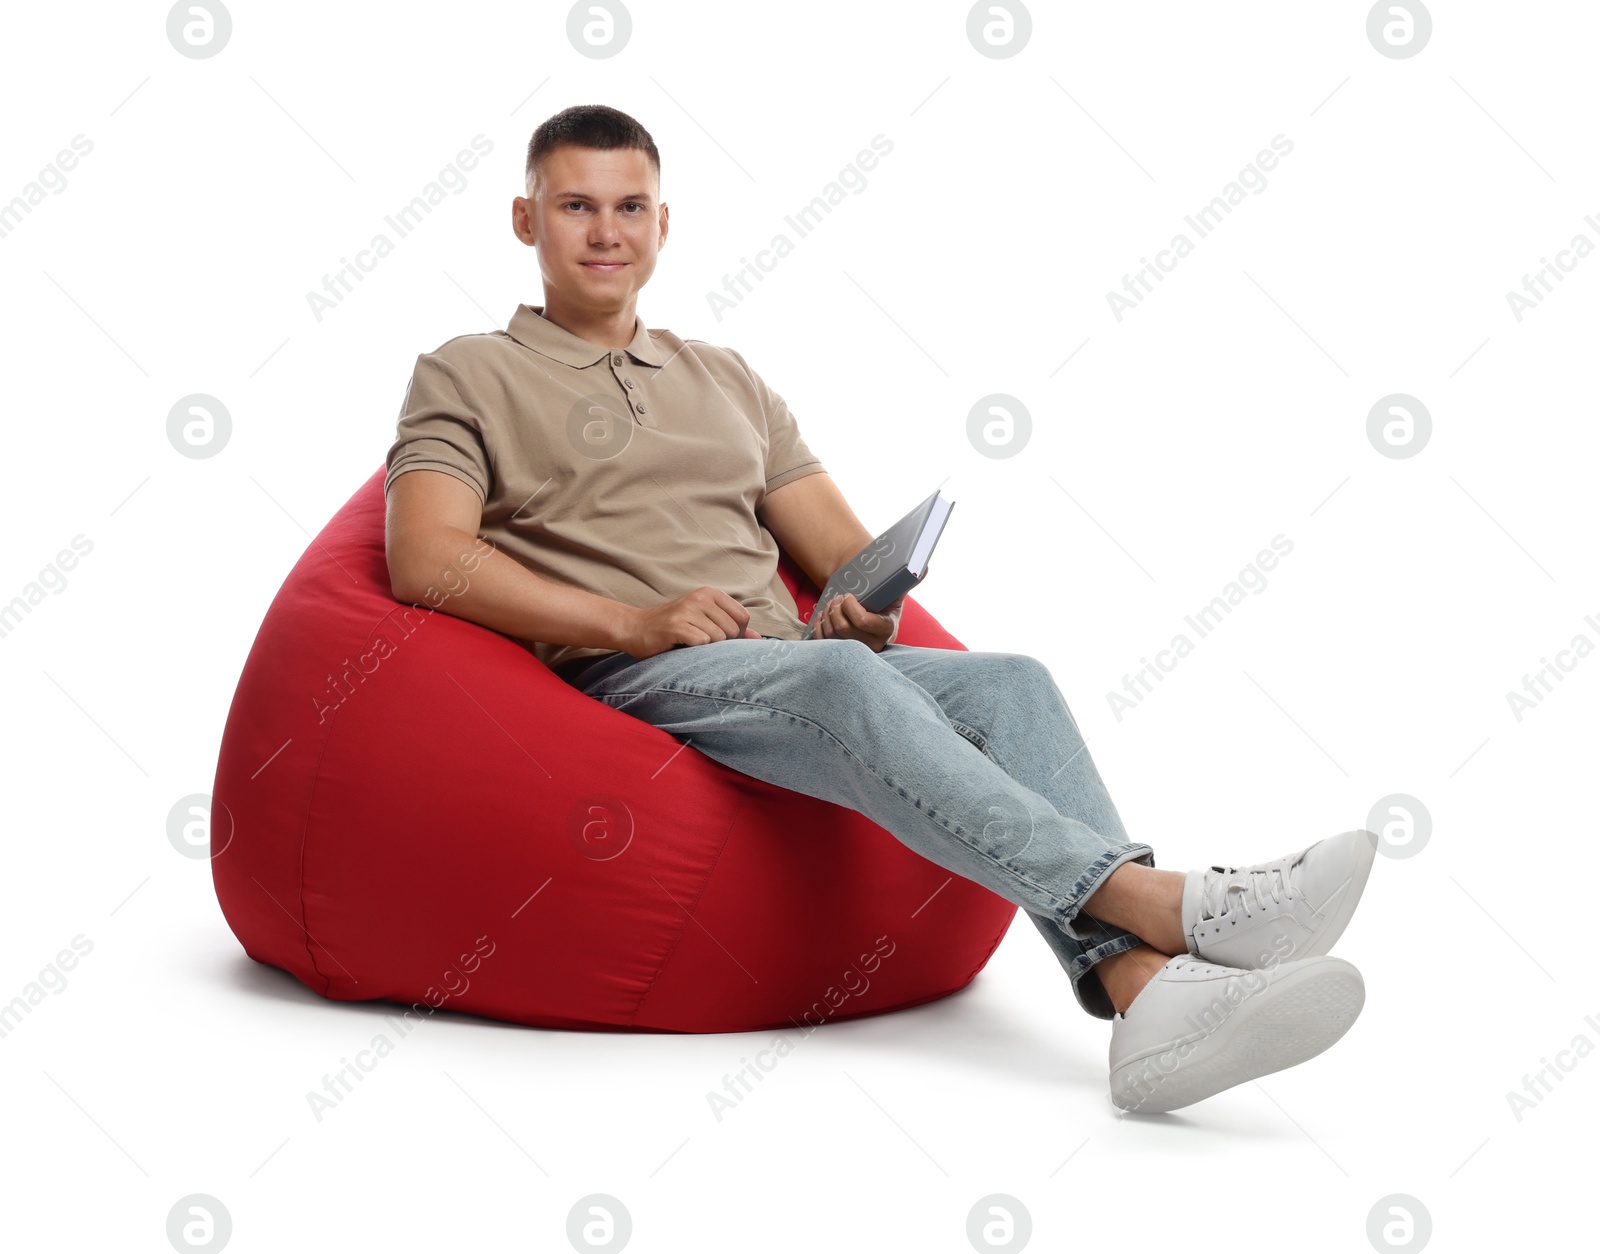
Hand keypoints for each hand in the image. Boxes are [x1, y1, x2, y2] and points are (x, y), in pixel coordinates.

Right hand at [622, 586, 759, 658]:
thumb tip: (757, 638)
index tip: (719, 637)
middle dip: (722, 642)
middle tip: (702, 642)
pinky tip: (683, 646)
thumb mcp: (703, 621)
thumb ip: (731, 628)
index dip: (736, 633)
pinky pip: (702, 643)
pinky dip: (696, 650)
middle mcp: (700, 598)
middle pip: (732, 629)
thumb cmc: (673, 627)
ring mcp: (687, 611)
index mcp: (710, 594)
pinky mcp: (676, 626)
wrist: (636, 628)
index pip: (743, 617)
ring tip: (691, 643)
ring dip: (707, 648)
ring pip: (718, 637)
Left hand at [813, 590, 904, 651]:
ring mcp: (856, 651)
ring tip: (832, 604)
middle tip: (838, 598)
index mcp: (887, 630)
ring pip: (832, 634)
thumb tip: (923, 569)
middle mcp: (873, 645)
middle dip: (836, 608)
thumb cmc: (885, 603)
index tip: (849, 596)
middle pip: (844, 628)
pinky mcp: (842, 653)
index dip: (850, 606)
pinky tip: (823, 615)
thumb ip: (907, 582)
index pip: (862, 621)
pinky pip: (823, 641)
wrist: (876, 618)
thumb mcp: (896, 594)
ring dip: (827, 614)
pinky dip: (819, 626)